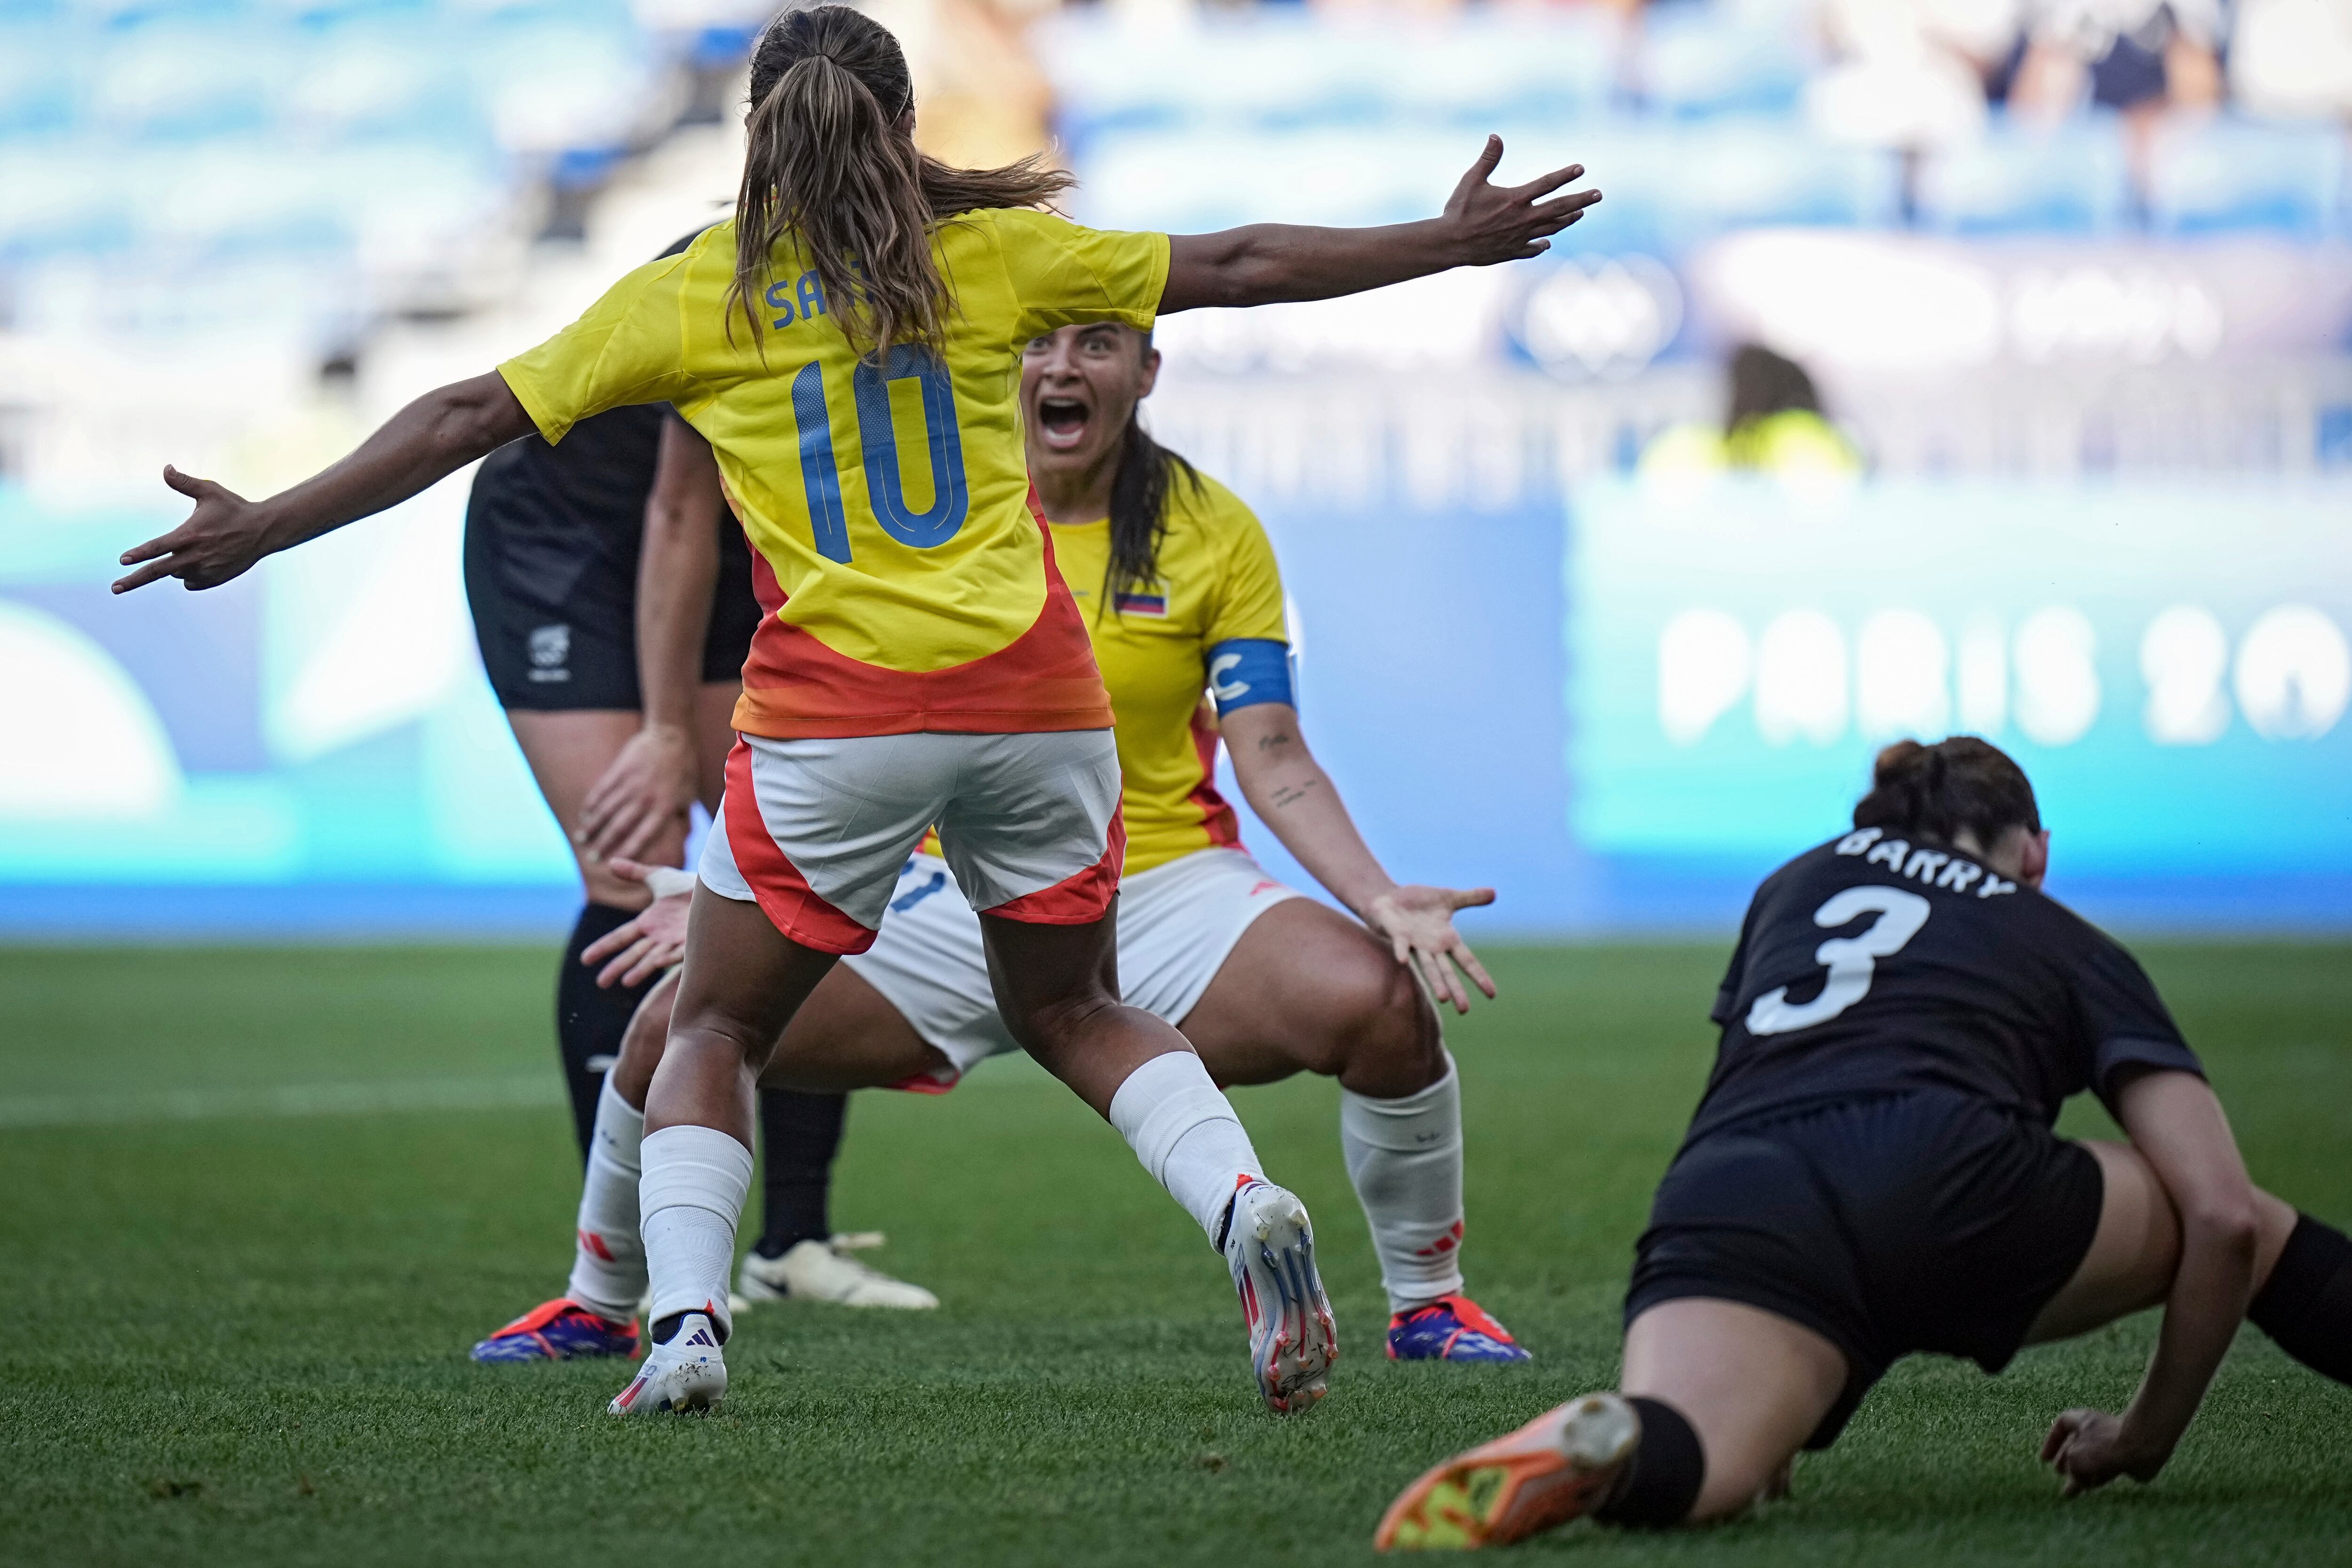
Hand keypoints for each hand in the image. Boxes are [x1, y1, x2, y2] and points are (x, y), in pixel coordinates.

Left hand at [114, 467, 276, 593]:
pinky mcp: (215, 579)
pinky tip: (201, 562)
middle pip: (157, 571)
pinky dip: (189, 575)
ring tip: (197, 549)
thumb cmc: (234, 508)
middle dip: (133, 580)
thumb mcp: (210, 490)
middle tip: (115, 588)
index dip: (138, 554)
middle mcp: (195, 556)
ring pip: (177, 574)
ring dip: (176, 565)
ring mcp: (205, 570)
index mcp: (189, 535)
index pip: (157, 547)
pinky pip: (191, 583)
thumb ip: (184, 482)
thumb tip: (166, 468)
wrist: (264, 531)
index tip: (122, 560)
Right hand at [579, 724, 697, 862]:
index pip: (643, 836)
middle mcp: (645, 798)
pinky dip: (591, 805)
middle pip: (619, 827)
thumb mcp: (688, 796)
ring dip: (592, 827)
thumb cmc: (684, 769)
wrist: (671, 735)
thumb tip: (681, 841)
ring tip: (582, 839)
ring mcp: (630, 784)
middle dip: (604, 844)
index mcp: (664, 808)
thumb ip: (681, 819)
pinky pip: (601, 791)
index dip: (627, 852)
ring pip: (606, 810)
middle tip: (592, 858)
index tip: (614, 865)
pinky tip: (584, 815)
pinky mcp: (619, 770)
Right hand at [580, 858, 691, 986]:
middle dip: (617, 967)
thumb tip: (609, 863)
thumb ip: (635, 873)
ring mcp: (677, 940)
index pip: (621, 937)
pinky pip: (681, 950)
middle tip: (600, 983)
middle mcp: (660, 936)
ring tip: (626, 982)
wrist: (718, 887)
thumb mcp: (659, 877)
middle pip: (634, 953)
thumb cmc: (689, 886)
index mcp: (649, 924)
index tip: (585, 959)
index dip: (604, 947)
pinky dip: (670, 956)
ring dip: (640, 969)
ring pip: (654, 957)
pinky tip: (658, 963)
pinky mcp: (694, 940)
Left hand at [1362, 884, 1497, 1014]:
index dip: (1479, 976)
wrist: (1388, 898)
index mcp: (1447, 939)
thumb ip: (1470, 898)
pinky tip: (1402, 961)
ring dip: (1435, 981)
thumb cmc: (1419, 902)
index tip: (1492, 995)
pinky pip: (1400, 945)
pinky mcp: (1397, 934)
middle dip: (1456, 989)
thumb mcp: (1449, 898)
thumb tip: (1494, 893)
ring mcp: (1414, 943)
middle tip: (1464, 1010)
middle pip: (1447, 971)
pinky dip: (1401, 952)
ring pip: (1427, 966)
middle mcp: (1432, 947)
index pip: (1467, 961)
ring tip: (1443, 999)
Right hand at [1437, 136, 1601, 266]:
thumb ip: (1488, 159)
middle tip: (1598, 194)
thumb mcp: (1471, 180)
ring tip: (1580, 213)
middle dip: (1581, 200)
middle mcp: (1523, 219)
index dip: (1565, 175)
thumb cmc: (1458, 210)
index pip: (1547, 184)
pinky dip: (1541, 245)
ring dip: (1567, 220)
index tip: (1581, 169)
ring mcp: (1520, 237)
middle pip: (1559, 208)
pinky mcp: (1511, 252)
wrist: (1449, 244)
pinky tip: (1547, 242)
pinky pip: (1532, 249)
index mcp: (1516, 199)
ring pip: (1551, 228)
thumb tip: (1495, 136)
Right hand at [2040, 1408, 2169, 1496]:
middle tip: (2060, 1476)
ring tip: (2072, 1491)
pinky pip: (2106, 1470)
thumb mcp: (2075, 1459)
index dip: (2052, 1442)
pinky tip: (2091, 1489)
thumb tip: (2077, 1481)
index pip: (2061, 1426)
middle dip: (2067, 1462)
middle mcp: (2095, 1430)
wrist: (2140, 1448)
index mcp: (2082, 1421)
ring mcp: (2111, 1444)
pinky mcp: (2124, 1459)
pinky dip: (2097, 1479)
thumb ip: (2071, 1470)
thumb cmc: (2103, 1447)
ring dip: (2081, 1475)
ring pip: (2091, 1460)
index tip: (2045, 1459)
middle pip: (2076, 1446)